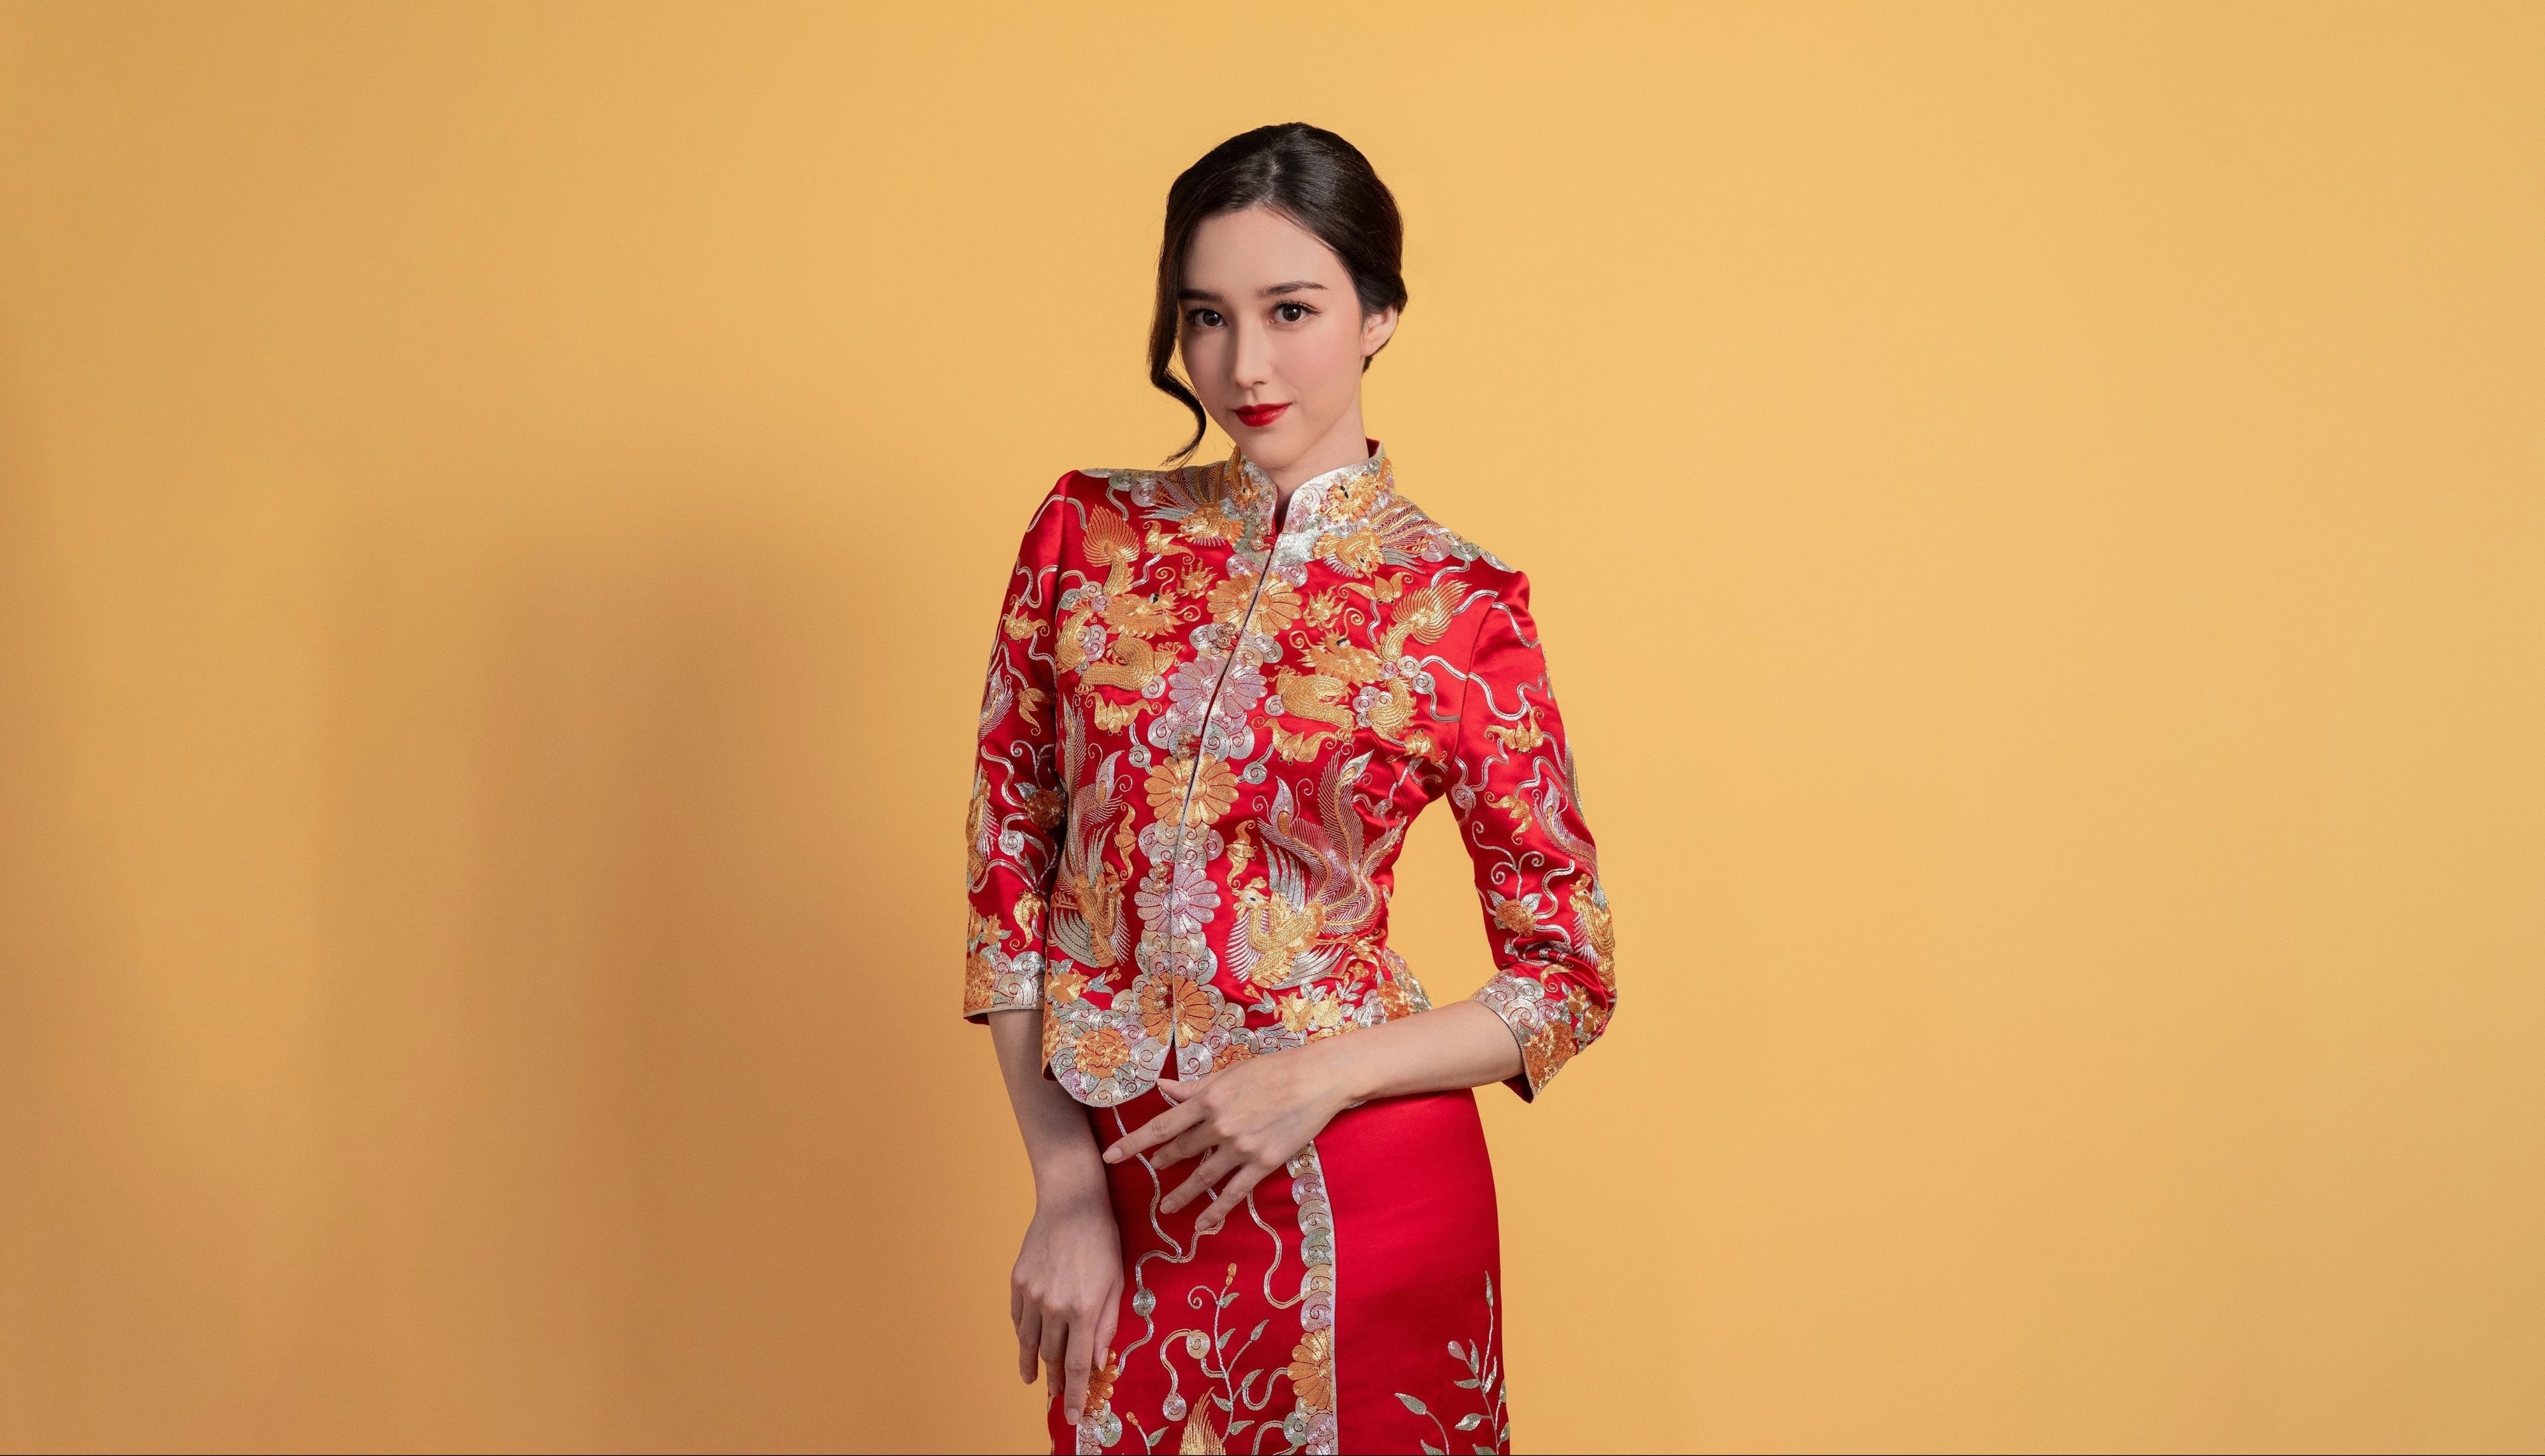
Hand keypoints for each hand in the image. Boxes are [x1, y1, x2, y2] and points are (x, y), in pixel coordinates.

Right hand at [1011, 1186, 1122, 1426]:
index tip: (1073, 1416)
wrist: (1071, 1202)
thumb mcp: (1117, 1282)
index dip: (1075, 1394)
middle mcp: (1055, 1306)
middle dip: (1056, 1381)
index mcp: (1085, 1308)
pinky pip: (1018, 1319)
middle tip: (1057, 1395)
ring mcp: (1033, 1294)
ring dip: (1034, 1365)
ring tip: (1035, 1379)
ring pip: (1031, 1342)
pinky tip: (1028, 1343)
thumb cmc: (1103, 1240)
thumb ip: (1108, 1325)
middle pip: (1053, 1357)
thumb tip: (1098, 1362)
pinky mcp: (1018, 1282)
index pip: (1078, 1365)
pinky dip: (1024, 1335)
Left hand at [1101, 1044, 1357, 1234]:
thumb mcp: (1229, 1073)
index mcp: (1207, 1100)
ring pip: (1202, 1177)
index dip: (1134, 1143)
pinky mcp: (1262, 1163)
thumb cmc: (1273, 1070)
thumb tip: (1162, 1087)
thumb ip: (1194, 1087)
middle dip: (1163, 1163)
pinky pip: (1234, 1192)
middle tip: (1153, 1171)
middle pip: (1180, 1151)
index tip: (1112, 1156)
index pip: (1161, 1126)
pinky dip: (1216, 1210)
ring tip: (1166, 1207)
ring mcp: (1240, 1147)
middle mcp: (1218, 1126)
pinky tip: (1204, 1224)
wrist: (1316, 1080)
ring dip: (1182, 1193)